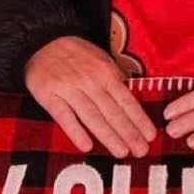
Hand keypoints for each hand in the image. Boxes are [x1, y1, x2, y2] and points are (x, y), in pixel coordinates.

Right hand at [23, 37, 157, 158]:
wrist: (43, 41)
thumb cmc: (77, 54)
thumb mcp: (101, 59)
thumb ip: (115, 80)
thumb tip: (132, 104)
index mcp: (105, 72)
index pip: (126, 100)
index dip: (139, 119)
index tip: (150, 136)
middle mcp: (90, 81)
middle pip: (112, 111)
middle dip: (129, 133)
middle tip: (141, 151)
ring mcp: (69, 89)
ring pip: (92, 117)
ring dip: (108, 136)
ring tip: (122, 152)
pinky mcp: (49, 95)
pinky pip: (64, 116)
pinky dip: (76, 131)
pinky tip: (86, 146)